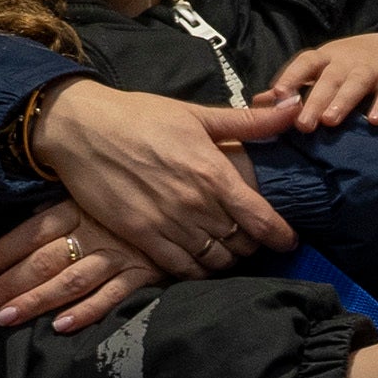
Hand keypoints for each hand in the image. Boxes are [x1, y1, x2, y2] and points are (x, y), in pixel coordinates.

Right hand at [0, 80, 296, 311]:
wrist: (82, 129)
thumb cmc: (141, 116)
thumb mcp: (197, 114)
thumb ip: (250, 122)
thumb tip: (294, 107)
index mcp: (212, 173)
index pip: (261, 218)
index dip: (280, 235)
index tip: (288, 240)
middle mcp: (194, 204)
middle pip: (240, 243)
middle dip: (252, 245)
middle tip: (253, 240)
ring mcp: (166, 223)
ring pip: (213, 259)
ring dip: (227, 259)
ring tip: (228, 250)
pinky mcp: (140, 236)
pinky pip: (180, 268)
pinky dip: (196, 270)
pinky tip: (200, 262)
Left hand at [0, 202, 172, 334]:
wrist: (193, 194)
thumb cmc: (136, 192)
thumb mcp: (96, 189)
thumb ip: (63, 205)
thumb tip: (29, 216)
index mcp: (78, 206)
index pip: (32, 231)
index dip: (3, 250)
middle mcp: (95, 231)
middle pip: (43, 261)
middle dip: (7, 285)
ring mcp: (120, 253)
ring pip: (70, 281)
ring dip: (36, 301)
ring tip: (6, 319)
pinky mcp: (144, 272)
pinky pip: (113, 295)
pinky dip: (87, 311)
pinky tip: (62, 326)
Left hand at [260, 31, 377, 133]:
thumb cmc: (351, 65)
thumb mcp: (323, 70)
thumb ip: (294, 86)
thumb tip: (258, 101)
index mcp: (326, 58)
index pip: (305, 62)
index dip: (291, 77)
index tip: (278, 95)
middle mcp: (347, 60)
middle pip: (329, 78)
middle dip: (315, 100)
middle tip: (302, 125)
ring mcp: (372, 66)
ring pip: (356, 83)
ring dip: (343, 101)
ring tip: (330, 121)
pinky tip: (376, 121)